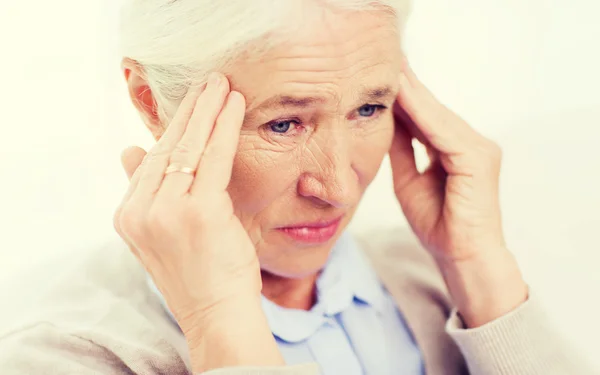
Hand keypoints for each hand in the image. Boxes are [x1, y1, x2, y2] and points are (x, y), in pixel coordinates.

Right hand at [113, 73, 282, 369]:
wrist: (216, 312)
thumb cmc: (199, 272)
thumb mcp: (162, 232)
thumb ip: (146, 192)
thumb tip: (129, 151)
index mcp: (128, 215)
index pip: (150, 159)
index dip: (172, 127)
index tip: (190, 104)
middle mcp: (141, 211)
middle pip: (167, 147)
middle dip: (191, 110)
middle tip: (208, 81)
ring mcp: (167, 211)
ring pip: (190, 147)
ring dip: (207, 110)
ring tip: (221, 84)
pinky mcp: (199, 211)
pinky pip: (214, 156)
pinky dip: (225, 126)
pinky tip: (234, 104)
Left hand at [390, 59, 526, 326]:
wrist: (462, 259)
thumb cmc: (439, 225)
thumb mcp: (410, 180)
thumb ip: (403, 151)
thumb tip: (384, 124)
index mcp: (457, 150)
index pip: (425, 117)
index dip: (402, 97)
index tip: (380, 78)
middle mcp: (472, 143)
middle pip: (431, 109)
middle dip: (406, 86)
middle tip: (382, 59)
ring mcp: (478, 148)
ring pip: (436, 114)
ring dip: (410, 91)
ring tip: (387, 69)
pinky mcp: (477, 158)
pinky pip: (442, 131)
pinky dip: (420, 112)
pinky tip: (400, 94)